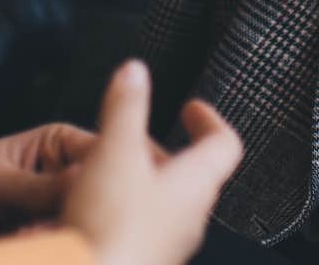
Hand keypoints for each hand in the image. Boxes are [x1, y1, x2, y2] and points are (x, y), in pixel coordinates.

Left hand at [0, 121, 95, 247]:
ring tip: (29, 236)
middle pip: (103, 194)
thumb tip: (88, 181)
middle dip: (86, 213)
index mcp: (60, 143)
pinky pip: (66, 245)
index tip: (102, 198)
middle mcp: (67, 175)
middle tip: (53, 225)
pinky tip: (27, 246)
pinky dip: (54, 250)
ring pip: (87, 224)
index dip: (114, 174)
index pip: (105, 152)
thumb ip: (39, 186)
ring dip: (66, 235)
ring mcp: (60, 209)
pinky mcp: (49, 238)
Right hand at [63, 60, 243, 264]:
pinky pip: (143, 227)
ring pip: (166, 202)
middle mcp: (191, 217)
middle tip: (145, 137)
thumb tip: (136, 72)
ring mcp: (169, 243)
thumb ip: (126, 108)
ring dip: (144, 180)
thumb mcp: (116, 152)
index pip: (225, 144)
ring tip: (112, 168)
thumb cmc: (115, 230)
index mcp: (196, 184)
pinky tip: (93, 208)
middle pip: (194, 175)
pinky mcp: (145, 259)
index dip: (211, 120)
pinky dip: (125, 208)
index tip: (192, 108)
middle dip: (168, 150)